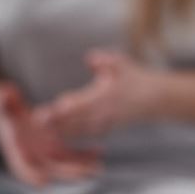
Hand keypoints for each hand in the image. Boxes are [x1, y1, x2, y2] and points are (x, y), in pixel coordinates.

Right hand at [0, 82, 102, 187]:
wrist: (4, 108)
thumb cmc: (1, 105)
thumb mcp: (0, 102)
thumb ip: (3, 100)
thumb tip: (4, 92)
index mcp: (14, 149)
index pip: (19, 166)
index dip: (29, 175)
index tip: (42, 182)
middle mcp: (29, 156)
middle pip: (48, 170)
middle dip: (66, 174)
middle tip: (84, 174)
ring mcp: (42, 154)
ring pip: (63, 167)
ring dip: (80, 169)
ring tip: (97, 167)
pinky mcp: (53, 148)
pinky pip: (70, 157)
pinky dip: (84, 157)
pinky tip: (98, 151)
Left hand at [35, 50, 164, 138]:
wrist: (157, 99)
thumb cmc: (136, 78)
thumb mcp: (122, 64)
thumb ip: (105, 61)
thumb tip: (90, 57)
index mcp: (106, 97)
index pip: (81, 104)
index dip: (64, 108)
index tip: (49, 109)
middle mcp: (104, 113)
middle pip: (76, 120)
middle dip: (57, 122)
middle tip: (37, 122)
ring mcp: (106, 123)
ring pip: (80, 130)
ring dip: (61, 131)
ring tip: (42, 131)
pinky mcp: (106, 128)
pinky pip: (86, 134)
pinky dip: (72, 135)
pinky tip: (56, 136)